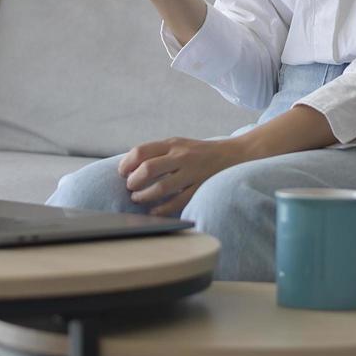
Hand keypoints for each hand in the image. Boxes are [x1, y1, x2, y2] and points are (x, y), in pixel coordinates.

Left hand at [117, 136, 243, 216]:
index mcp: (173, 144)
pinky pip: (177, 202)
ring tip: (138, 199)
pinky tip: (154, 211)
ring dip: (144, 196)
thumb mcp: (179, 144)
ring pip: (161, 188)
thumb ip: (158, 152)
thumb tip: (130, 167)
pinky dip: (161, 209)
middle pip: (148, 169)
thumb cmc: (198, 152)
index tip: (123, 173)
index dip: (126, 164)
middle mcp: (182, 156)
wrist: (232, 156)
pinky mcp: (200, 188)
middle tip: (130, 188)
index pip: (141, 151)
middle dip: (133, 181)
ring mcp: (192, 173)